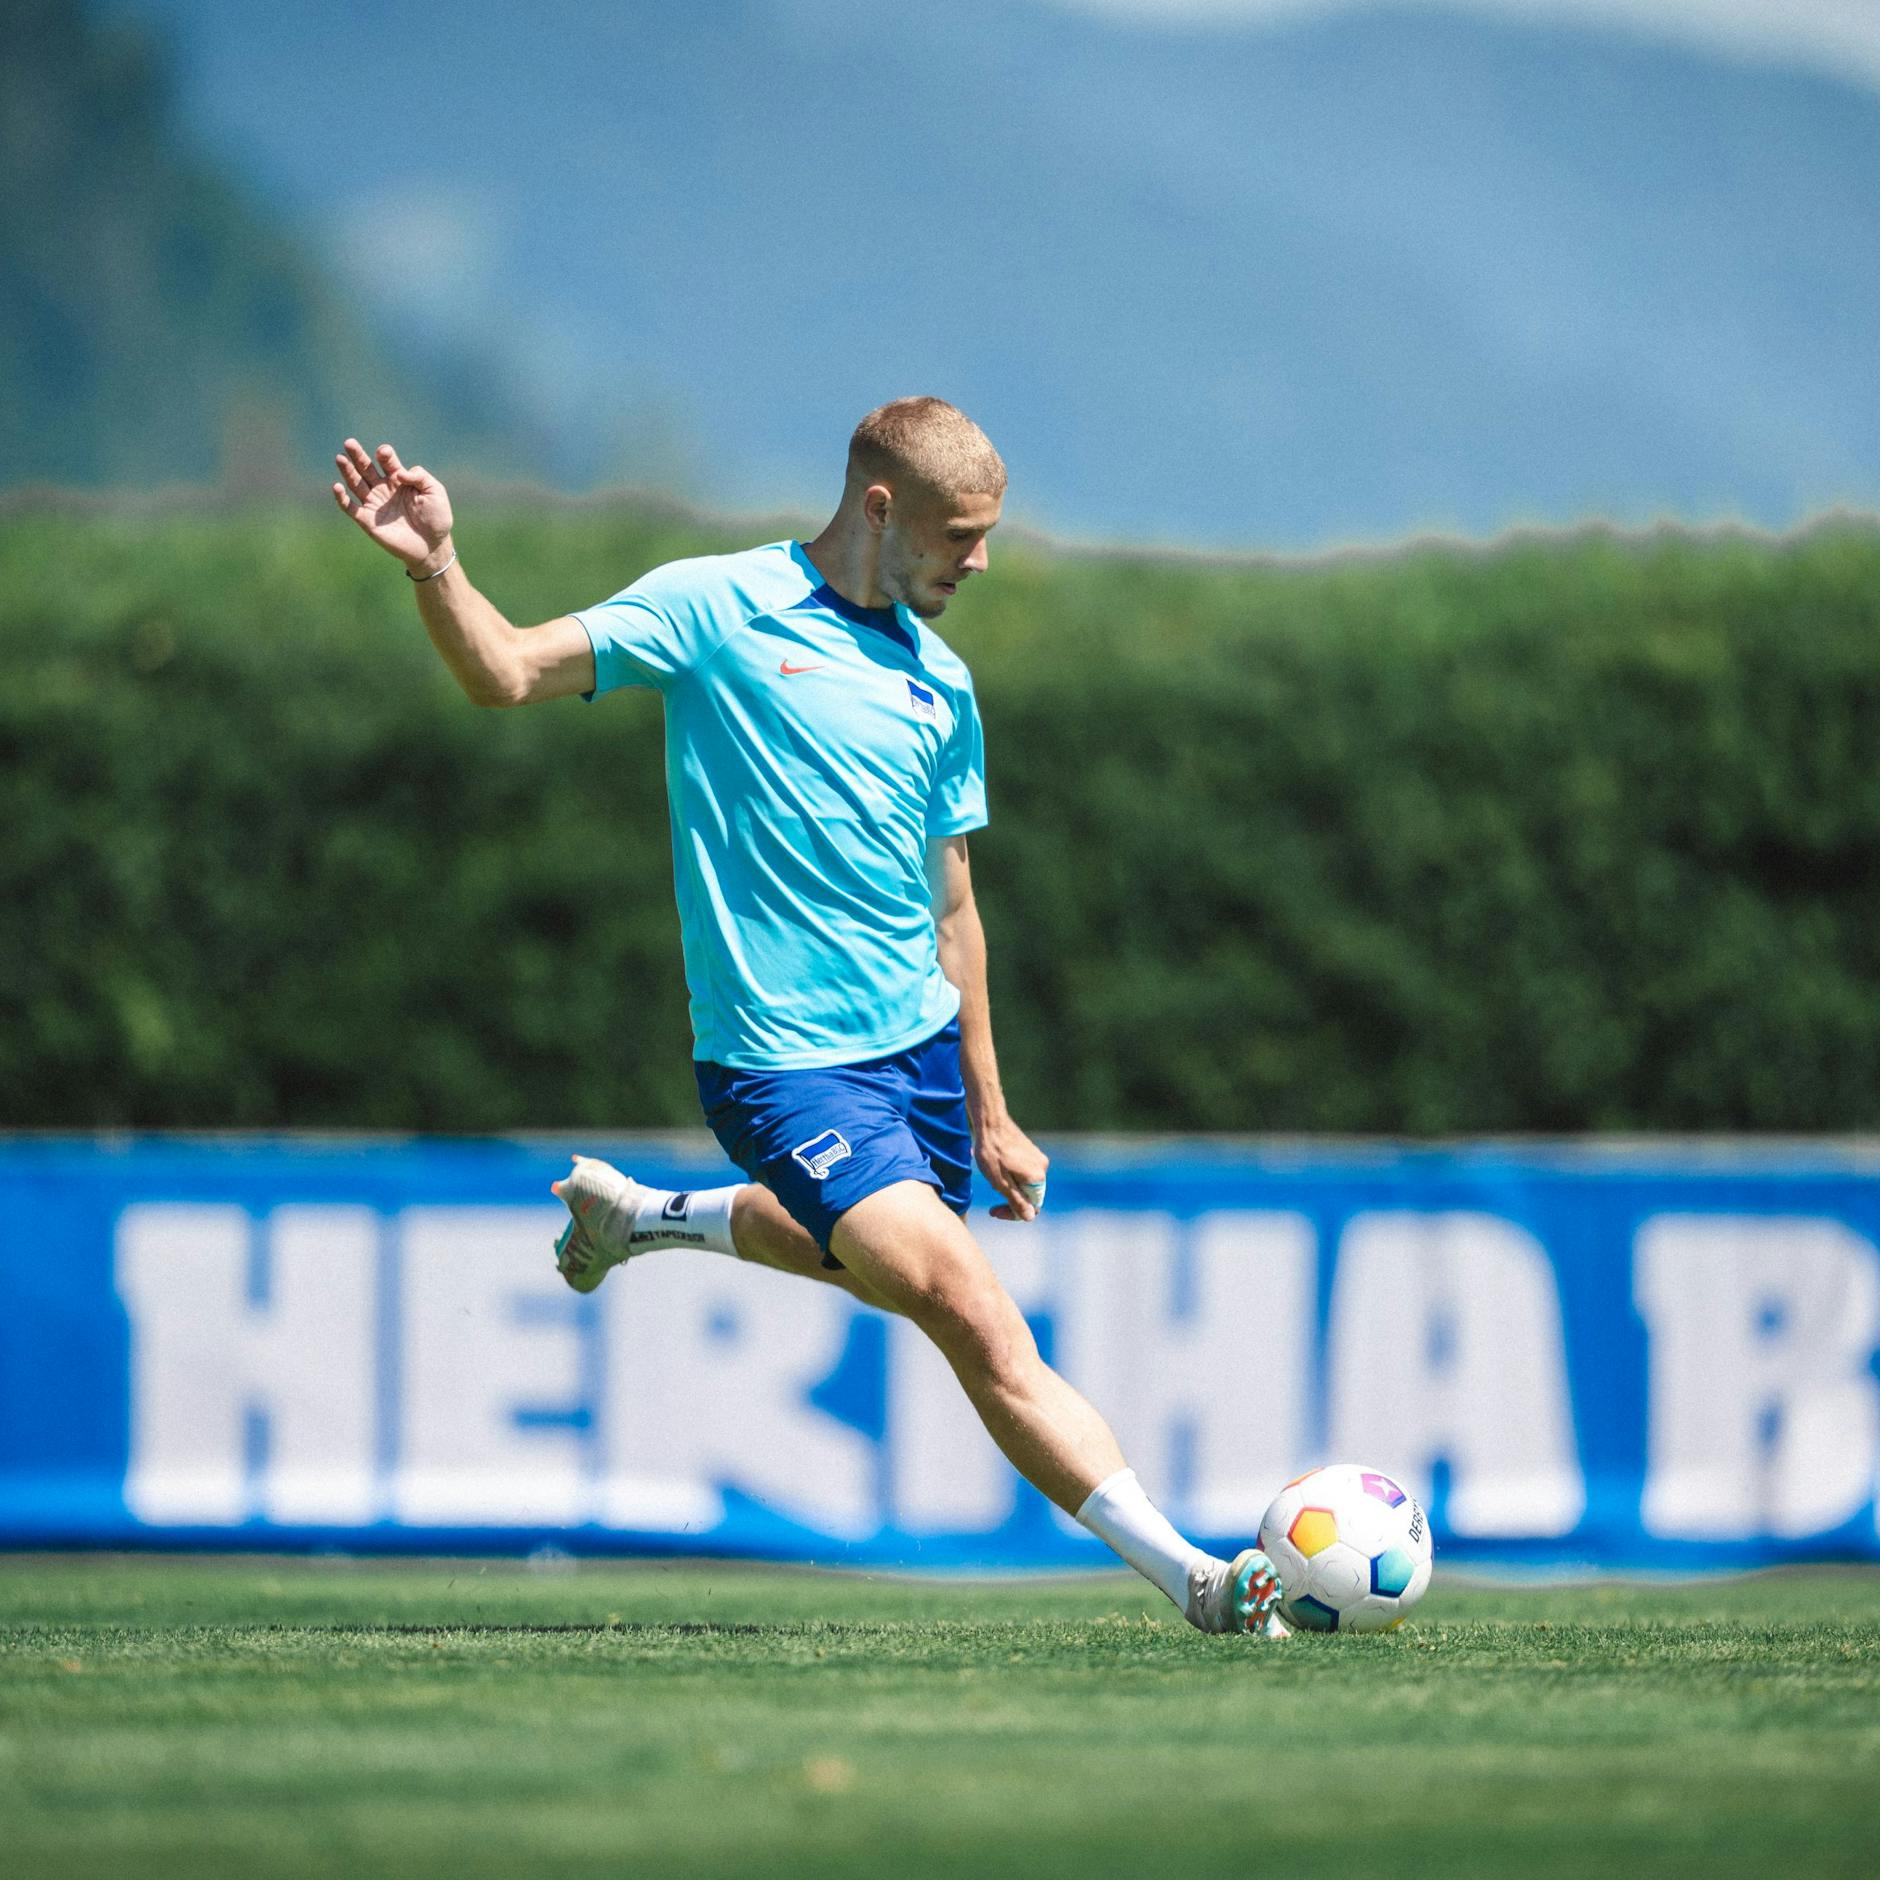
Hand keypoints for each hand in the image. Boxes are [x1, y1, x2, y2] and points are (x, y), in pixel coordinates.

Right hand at [331, 439, 453, 572]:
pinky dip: (342, 498)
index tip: (384, 453)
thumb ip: (420, 476)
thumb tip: (399, 473)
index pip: (387, 461)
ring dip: (347, 471)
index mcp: (399, 479)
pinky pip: (350, 508)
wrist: (432, 545)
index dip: (384, 455)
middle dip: (358, 456)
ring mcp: (374, 504)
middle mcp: (384, 489)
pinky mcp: (367, 521)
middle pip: (367, 468)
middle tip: (349, 443)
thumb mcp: (435, 491)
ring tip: (340, 458)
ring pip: (356, 484)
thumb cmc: (436, 517)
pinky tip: (337, 487)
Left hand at [977, 1116, 1049, 1222]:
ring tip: (991, 1177)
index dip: (1012, 1213)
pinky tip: (996, 1167)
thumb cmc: (992, 1151)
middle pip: (1029, 1195)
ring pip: (1024, 1183)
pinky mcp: (1030, 1151)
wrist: (990, 1122)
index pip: (1031, 1207)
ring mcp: (1037, 1158)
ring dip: (1008, 1186)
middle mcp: (1042, 1168)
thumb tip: (1030, 1217)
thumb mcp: (1000, 1182)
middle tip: (992, 1197)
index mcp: (1037, 1177)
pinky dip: (1010, 1175)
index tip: (994, 1210)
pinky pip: (1022, 1171)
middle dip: (1010, 1199)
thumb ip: (1016, 1201)